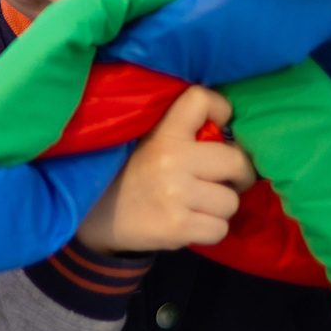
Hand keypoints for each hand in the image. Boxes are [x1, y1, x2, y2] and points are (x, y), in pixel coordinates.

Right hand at [76, 86, 251, 253]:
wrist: (94, 217)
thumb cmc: (130, 176)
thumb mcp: (148, 143)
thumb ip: (182, 132)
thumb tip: (225, 127)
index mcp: (163, 134)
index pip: (200, 100)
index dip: (220, 110)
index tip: (219, 126)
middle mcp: (171, 160)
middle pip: (237, 162)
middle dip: (235, 174)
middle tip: (220, 180)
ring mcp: (175, 195)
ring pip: (231, 202)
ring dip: (218, 208)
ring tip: (196, 205)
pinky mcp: (177, 227)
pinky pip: (220, 230)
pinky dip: (209, 230)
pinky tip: (188, 224)